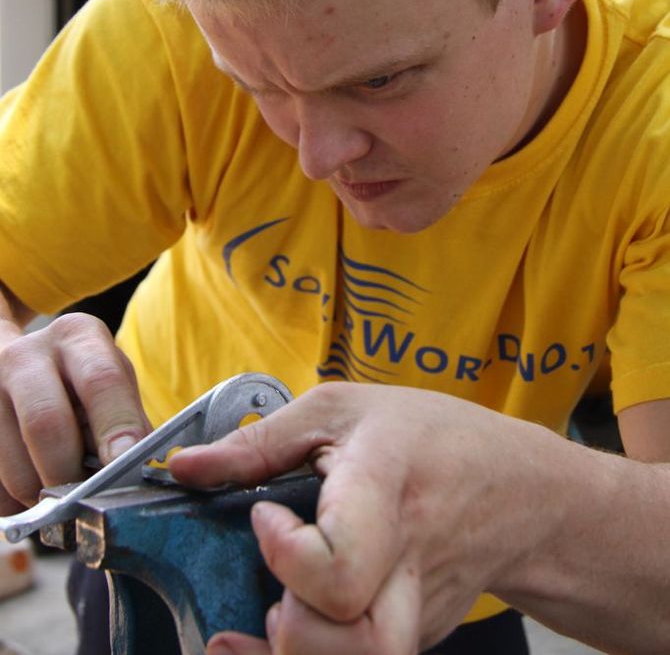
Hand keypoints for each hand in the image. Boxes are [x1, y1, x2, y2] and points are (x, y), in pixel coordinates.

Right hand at [0, 312, 150, 513]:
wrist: (19, 361)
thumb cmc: (78, 376)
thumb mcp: (110, 375)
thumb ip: (128, 417)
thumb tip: (136, 466)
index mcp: (76, 337)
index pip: (100, 380)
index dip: (116, 424)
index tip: (124, 460)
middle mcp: (25, 356)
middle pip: (47, 423)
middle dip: (70, 472)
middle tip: (86, 495)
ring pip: (14, 467)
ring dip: (42, 496)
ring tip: (58, 490)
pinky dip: (15, 503)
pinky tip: (29, 484)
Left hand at [170, 383, 546, 654]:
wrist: (520, 490)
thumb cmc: (429, 435)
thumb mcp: (343, 409)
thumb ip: (259, 442)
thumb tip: (183, 469)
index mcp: (388, 492)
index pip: (342, 566)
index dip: (287, 556)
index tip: (265, 517)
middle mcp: (409, 566)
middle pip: (363, 646)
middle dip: (297, 637)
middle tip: (277, 594)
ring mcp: (417, 611)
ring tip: (278, 617)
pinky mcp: (416, 635)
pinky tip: (271, 637)